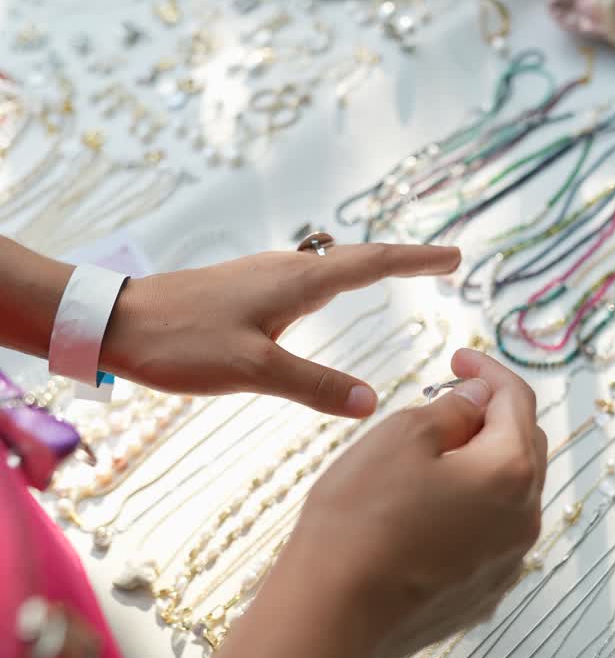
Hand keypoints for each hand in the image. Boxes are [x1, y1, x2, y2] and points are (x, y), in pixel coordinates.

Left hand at [100, 242, 458, 414]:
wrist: (115, 322)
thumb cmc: (182, 342)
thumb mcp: (254, 370)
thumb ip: (315, 386)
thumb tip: (373, 401)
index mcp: (297, 281)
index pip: (373, 262)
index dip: (417, 260)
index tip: (456, 256)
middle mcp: (285, 269)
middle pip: (359, 258)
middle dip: (404, 260)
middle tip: (444, 264)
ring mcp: (263, 277)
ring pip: (331, 267)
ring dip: (371, 268)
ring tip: (401, 275)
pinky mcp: (244, 290)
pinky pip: (308, 279)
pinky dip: (338, 282)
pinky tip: (329, 299)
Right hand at [286, 349, 546, 657]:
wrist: (332, 613)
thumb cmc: (361, 517)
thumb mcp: (401, 436)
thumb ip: (452, 409)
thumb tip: (478, 401)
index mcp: (510, 472)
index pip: (516, 401)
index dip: (487, 371)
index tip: (458, 357)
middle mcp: (524, 521)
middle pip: (522, 448)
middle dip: (492, 416)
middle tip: (448, 398)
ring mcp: (506, 564)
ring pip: (507, 495)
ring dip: (481, 464)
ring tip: (434, 452)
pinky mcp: (480, 595)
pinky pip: (488, 535)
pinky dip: (470, 508)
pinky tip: (428, 506)